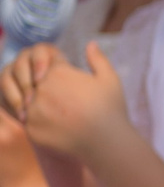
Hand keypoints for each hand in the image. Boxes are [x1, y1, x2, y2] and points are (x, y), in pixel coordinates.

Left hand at [1, 42, 130, 159]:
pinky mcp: (30, 128)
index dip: (64, 74)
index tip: (76, 87)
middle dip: (50, 90)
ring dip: (42, 107)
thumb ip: (98, 59)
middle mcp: (41, 88)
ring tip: (63, 117)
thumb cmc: (110, 110)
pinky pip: (29, 122)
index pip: (50, 65)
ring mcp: (33, 109)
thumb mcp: (110, 79)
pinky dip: (40, 125)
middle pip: (37, 83)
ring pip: (30, 102)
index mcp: (57, 72)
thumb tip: (90, 43)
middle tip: (70, 104)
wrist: (106, 143)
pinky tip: (59, 129)